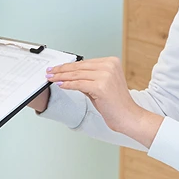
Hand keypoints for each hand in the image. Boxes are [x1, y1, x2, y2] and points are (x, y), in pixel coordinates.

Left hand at [46, 58, 162, 146]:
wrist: (128, 117)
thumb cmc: (115, 103)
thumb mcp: (101, 85)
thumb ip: (88, 78)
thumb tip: (68, 75)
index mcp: (111, 62)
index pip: (84, 63)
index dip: (68, 65)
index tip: (57, 67)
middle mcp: (109, 66)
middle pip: (79, 67)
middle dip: (62, 70)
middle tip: (50, 71)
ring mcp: (106, 75)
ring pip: (77, 75)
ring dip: (61, 77)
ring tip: (51, 78)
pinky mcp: (101, 86)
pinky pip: (78, 84)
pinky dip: (67, 84)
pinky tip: (60, 85)